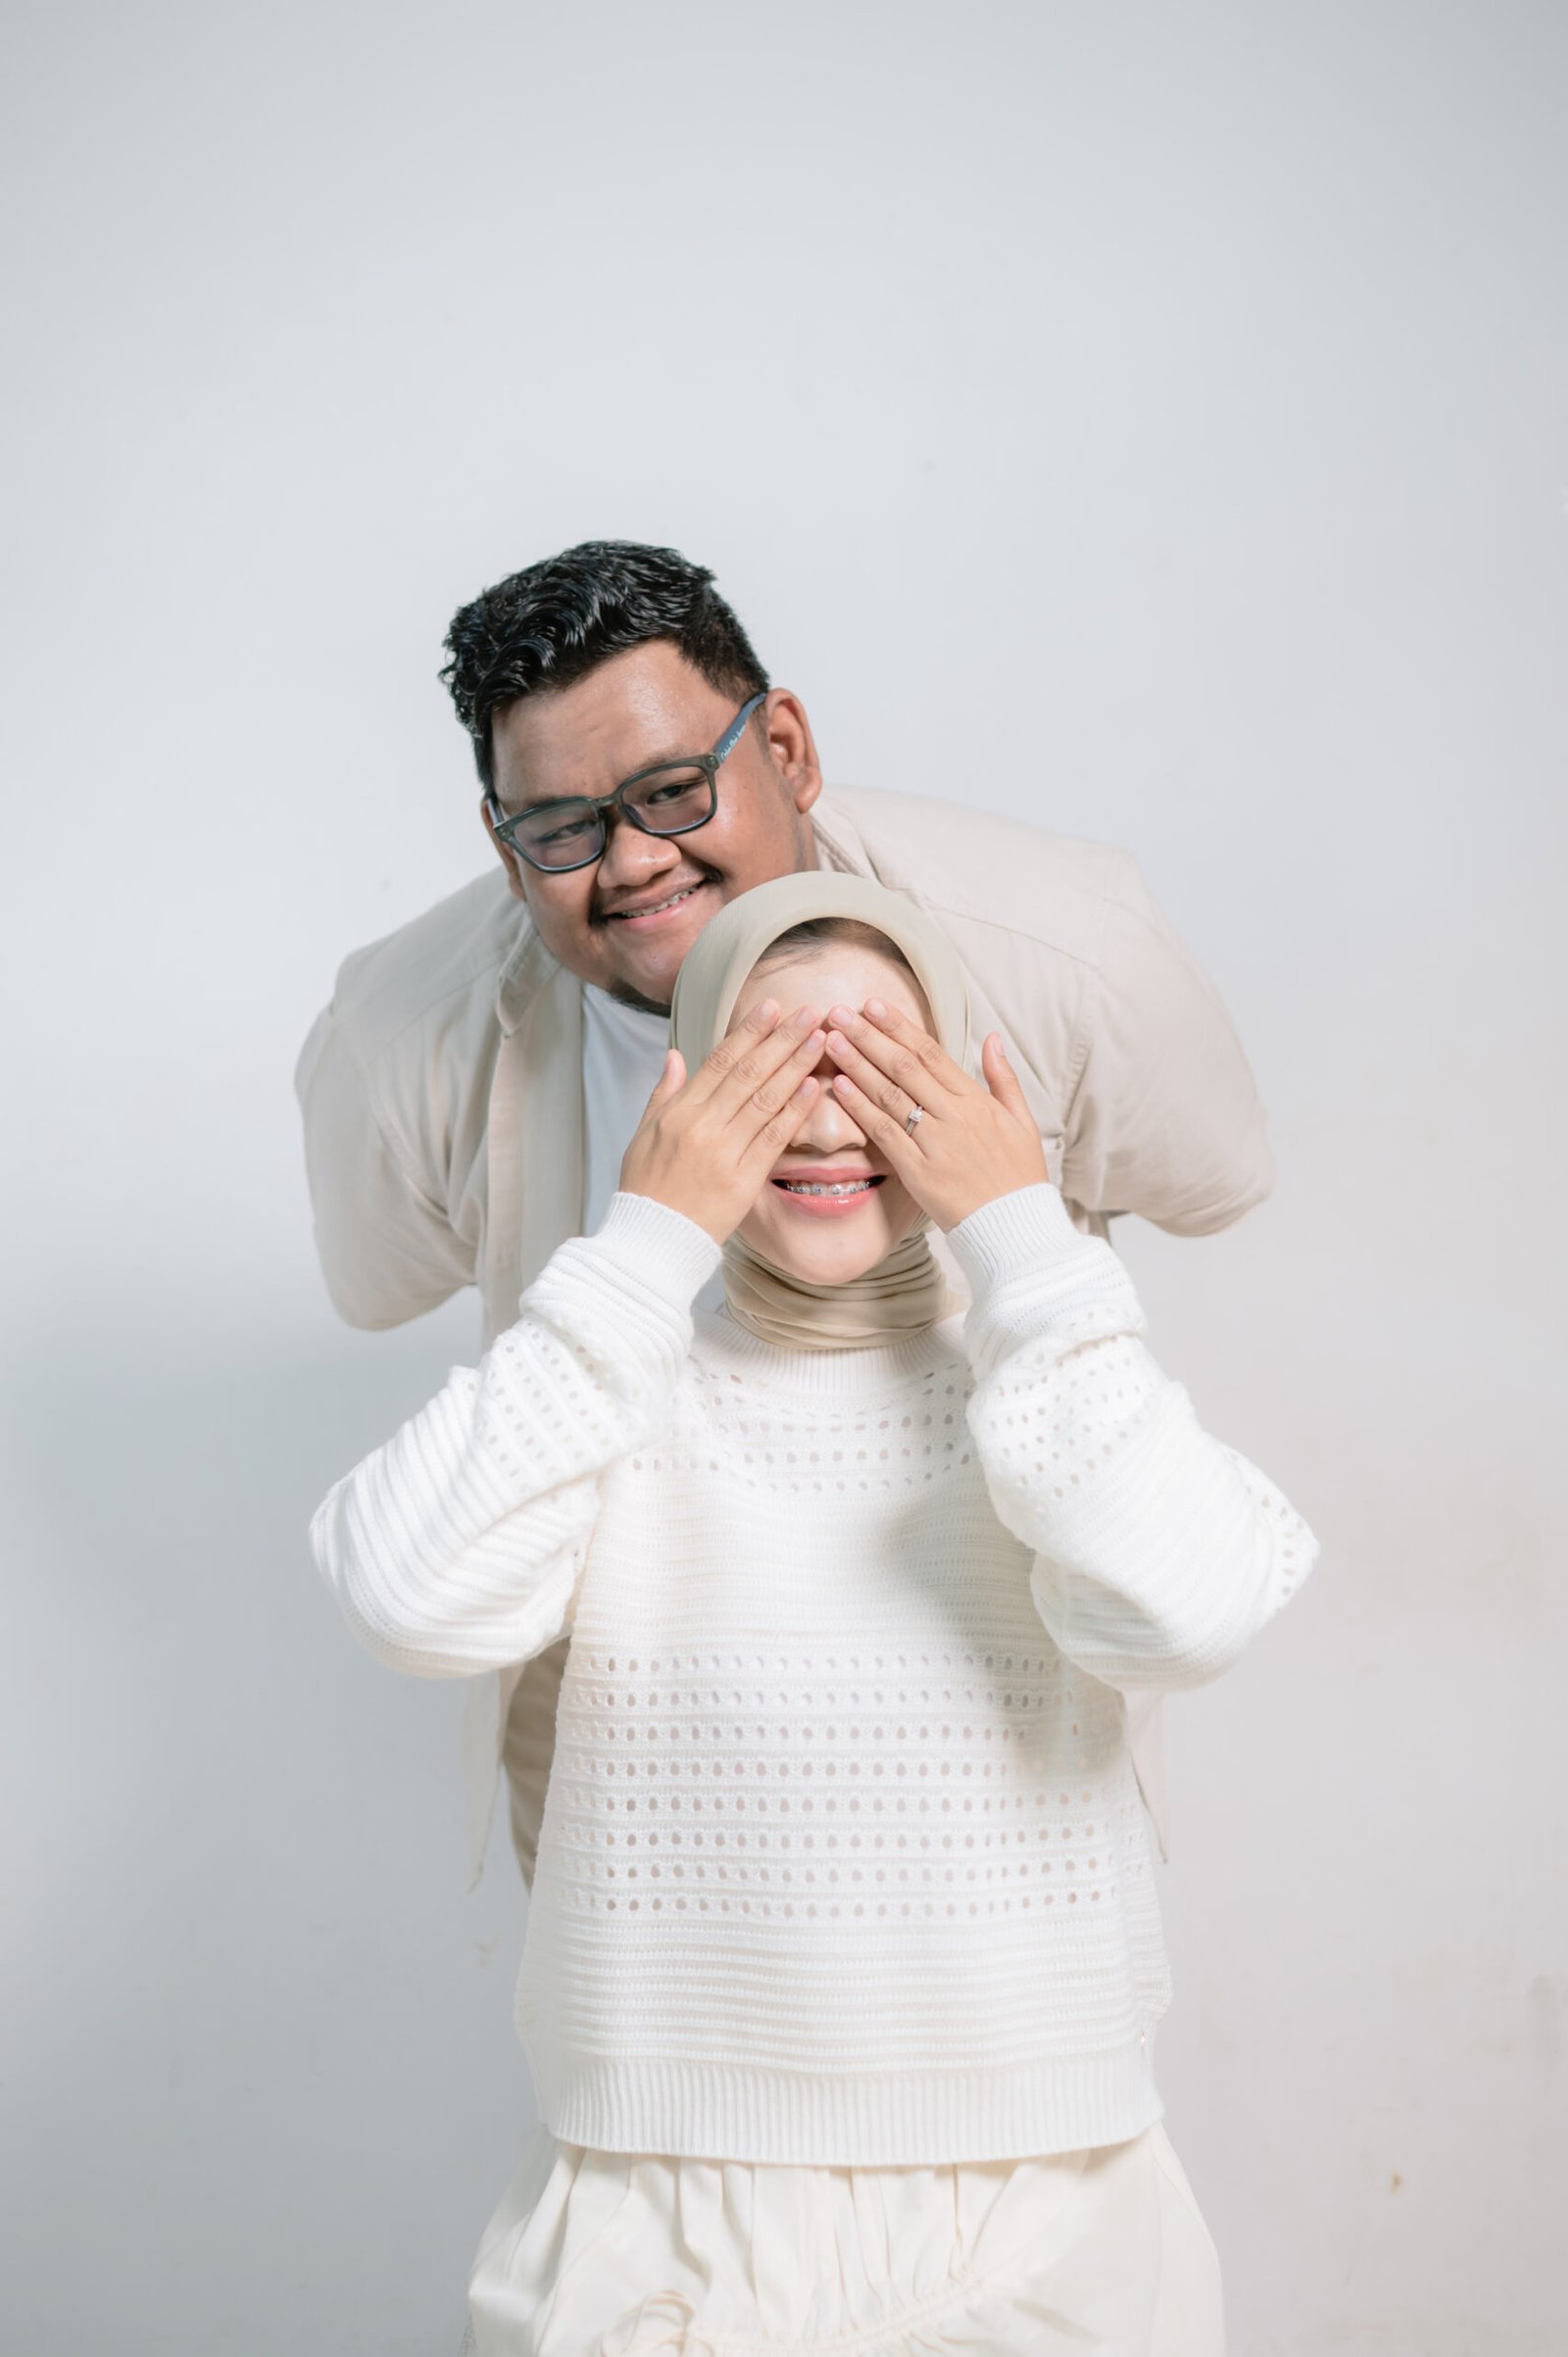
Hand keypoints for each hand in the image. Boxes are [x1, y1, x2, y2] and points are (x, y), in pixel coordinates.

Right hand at [620, 999, 826, 1243]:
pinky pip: (775, 1138)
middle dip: (781, 1038)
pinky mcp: (744, 1179)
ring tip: (819, 1040)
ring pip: (766, 1099)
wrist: (653, 1238)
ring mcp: (725, 1152)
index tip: (771, 1006)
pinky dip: (795, 1110)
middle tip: (809, 1012)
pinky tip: (815, 1086)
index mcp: (679, 1111)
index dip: (748, 1032)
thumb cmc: (648, 1186)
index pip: (720, 1061)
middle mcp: (703, 1126)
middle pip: (749, 1073)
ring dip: (796, 1066)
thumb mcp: (644, 1133)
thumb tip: (676, 1054)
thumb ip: (663, 1092)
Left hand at [822, 998, 1048, 1230]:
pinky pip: (884, 1133)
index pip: (931, 1053)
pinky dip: (861, 1108)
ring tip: (832, 1040)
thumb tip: (992, 1037)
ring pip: (889, 1094)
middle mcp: (954, 1116)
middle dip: (869, 1036)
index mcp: (976, 1101)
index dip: (900, 1027)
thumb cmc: (1019, 1174)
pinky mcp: (918, 1171)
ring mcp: (934, 1143)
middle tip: (839, 1011)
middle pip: (904, 1067)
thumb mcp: (1022, 1120)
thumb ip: (1003, 1077)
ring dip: (857, 1064)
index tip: (874, 1005)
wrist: (1015, 1225)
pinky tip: (840, 1086)